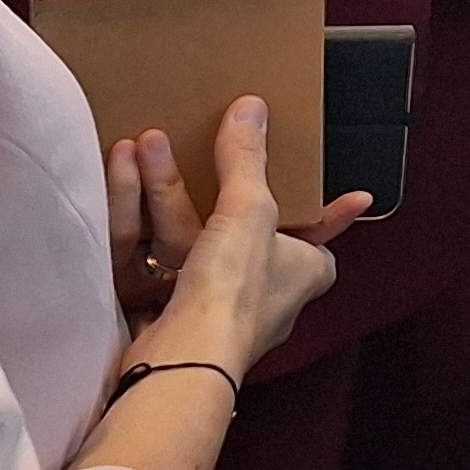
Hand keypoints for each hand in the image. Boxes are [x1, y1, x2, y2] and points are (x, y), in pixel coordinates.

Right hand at [118, 99, 345, 378]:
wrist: (179, 362)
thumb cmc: (236, 293)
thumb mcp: (251, 210)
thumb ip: (248, 159)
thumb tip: (252, 108)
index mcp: (305, 273)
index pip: (320, 232)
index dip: (331, 211)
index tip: (352, 192)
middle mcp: (266, 294)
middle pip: (236, 225)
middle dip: (205, 177)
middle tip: (183, 137)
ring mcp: (213, 308)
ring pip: (187, 238)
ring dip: (159, 190)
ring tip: (138, 143)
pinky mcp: (167, 317)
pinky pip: (151, 259)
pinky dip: (134, 220)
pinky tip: (116, 181)